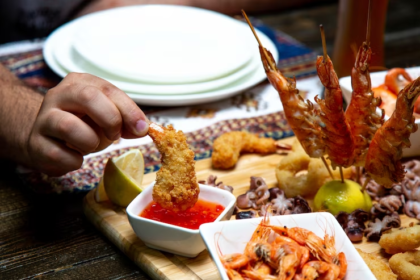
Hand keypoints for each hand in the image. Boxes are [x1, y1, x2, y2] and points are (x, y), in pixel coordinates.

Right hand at [26, 73, 148, 175]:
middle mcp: (58, 95)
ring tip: (91, 145)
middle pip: (88, 97)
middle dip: (110, 120)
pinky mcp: (35, 144)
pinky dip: (75, 161)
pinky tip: (75, 157)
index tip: (141, 128)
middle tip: (115, 136)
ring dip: (91, 142)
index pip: (108, 89)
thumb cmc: (83, 125)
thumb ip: (126, 120)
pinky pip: (60, 155)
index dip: (129, 110)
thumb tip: (142, 128)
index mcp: (80, 83)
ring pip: (70, 126)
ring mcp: (44, 118)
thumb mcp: (108, 118)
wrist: (47, 140)